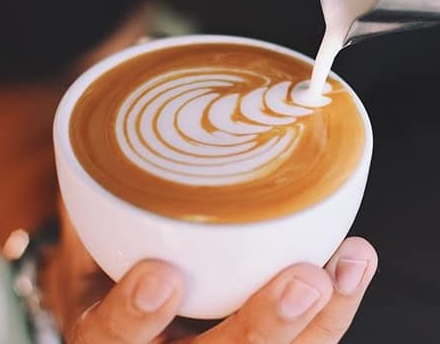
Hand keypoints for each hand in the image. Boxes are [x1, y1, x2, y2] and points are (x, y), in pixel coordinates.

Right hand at [43, 205, 376, 342]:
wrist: (126, 309)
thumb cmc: (110, 265)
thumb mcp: (89, 236)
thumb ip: (101, 193)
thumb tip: (115, 117)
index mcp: (106, 333)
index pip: (108, 336)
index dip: (132, 316)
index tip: (161, 274)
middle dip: (261, 326)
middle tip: (302, 280)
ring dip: (317, 321)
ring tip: (346, 265)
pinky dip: (334, 309)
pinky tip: (350, 266)